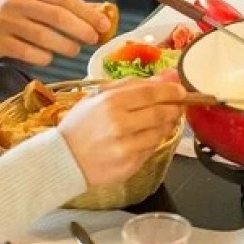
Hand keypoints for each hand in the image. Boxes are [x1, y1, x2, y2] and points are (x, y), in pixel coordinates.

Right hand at [0, 0, 112, 64]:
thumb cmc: (1, 4)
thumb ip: (53, 1)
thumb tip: (92, 14)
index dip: (88, 13)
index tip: (104, 24)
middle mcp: (16, 1)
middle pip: (58, 17)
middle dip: (81, 30)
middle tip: (93, 39)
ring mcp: (4, 21)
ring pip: (45, 37)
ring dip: (66, 46)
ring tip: (74, 49)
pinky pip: (28, 53)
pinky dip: (44, 57)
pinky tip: (49, 57)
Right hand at [58, 78, 184, 187]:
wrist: (63, 159)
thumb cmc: (80, 125)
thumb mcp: (98, 97)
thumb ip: (131, 85)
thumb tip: (163, 78)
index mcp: (111, 103)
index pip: (151, 93)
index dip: (171, 91)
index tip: (181, 91)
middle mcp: (119, 124)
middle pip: (160, 113)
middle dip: (174, 108)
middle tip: (178, 106)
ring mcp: (126, 147)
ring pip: (160, 133)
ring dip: (166, 126)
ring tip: (162, 121)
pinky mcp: (129, 165)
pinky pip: (151, 149)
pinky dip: (153, 141)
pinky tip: (145, 137)